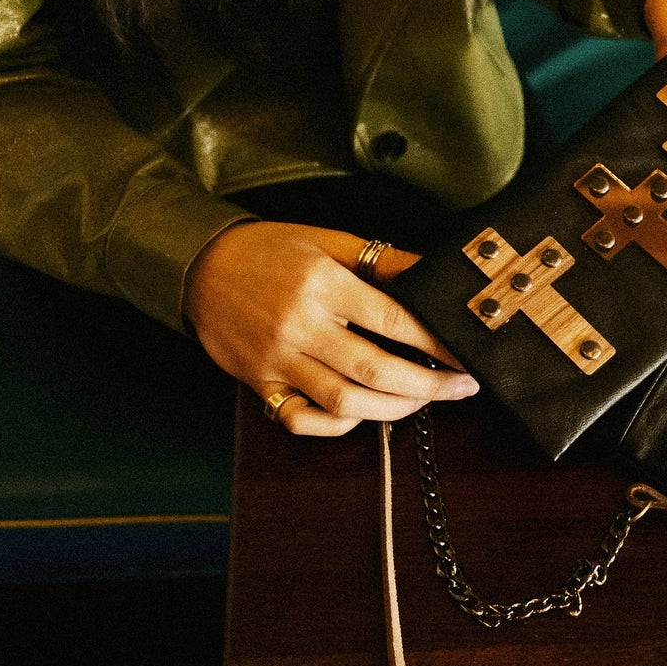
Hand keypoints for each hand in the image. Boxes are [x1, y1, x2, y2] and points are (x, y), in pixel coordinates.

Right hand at [183, 220, 476, 436]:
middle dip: (427, 385)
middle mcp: (301, 326)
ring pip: (343, 401)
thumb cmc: (270, 251)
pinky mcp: (260, 383)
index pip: (394, 321)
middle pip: (374, 370)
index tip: (464, 355)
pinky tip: (362, 413)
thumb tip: (431, 271)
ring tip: (422, 400)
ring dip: (392, 409)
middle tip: (459, 387)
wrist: (202, 266)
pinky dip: (335, 424)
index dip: (437, 343)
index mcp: (324, 285)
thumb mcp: (329, 241)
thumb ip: (383, 260)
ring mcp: (278, 360)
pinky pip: (300, 419)